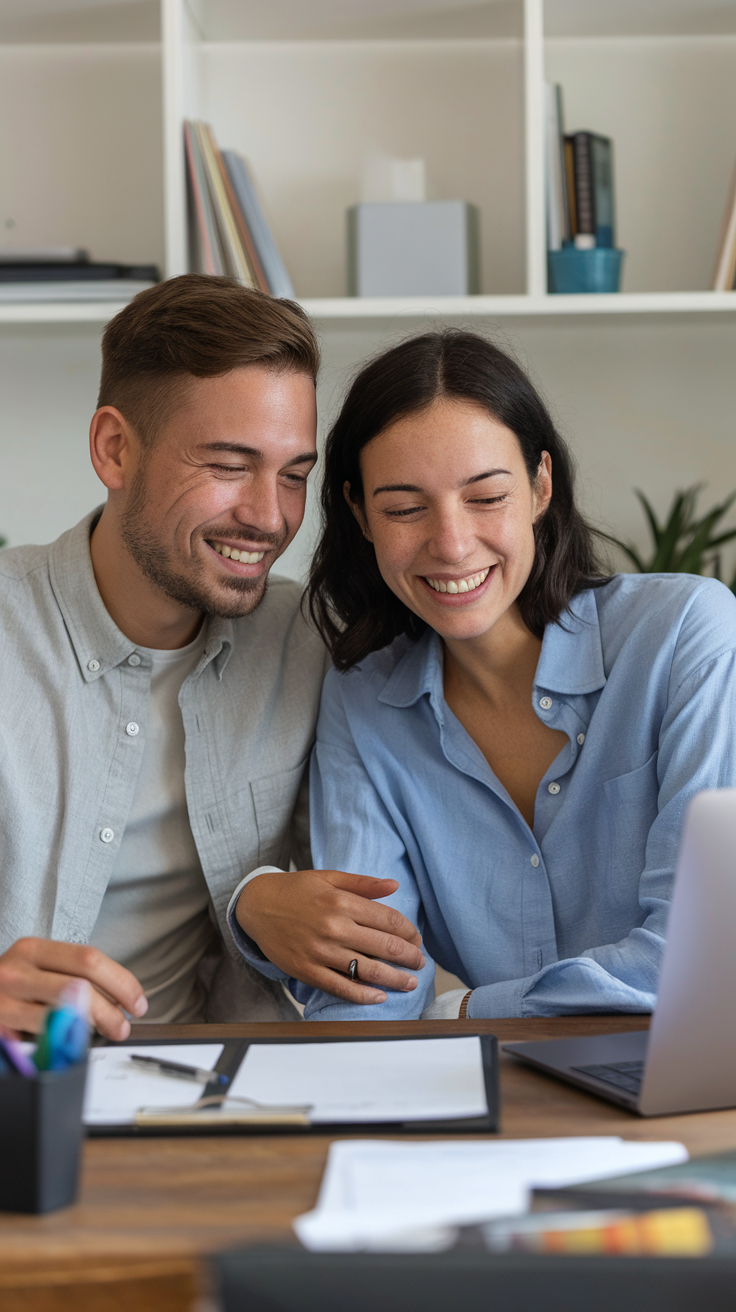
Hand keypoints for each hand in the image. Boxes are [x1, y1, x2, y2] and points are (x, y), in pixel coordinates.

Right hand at [0, 937, 147, 1040]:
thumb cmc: (6, 987)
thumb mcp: (33, 969)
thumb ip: (67, 974)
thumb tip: (118, 995)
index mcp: (32, 949)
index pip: (88, 959)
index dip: (121, 981)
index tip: (136, 1000)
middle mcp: (16, 971)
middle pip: (80, 985)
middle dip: (112, 1008)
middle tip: (124, 1023)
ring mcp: (4, 1002)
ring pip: (62, 1014)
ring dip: (94, 1028)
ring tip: (106, 1033)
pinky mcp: (0, 1031)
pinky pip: (38, 1041)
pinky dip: (63, 1045)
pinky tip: (73, 1046)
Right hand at [237, 870, 425, 1004]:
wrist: (256, 906)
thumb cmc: (296, 890)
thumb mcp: (329, 878)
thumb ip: (363, 883)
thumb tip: (395, 886)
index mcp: (342, 901)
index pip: (389, 919)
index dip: (409, 932)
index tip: (417, 939)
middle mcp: (334, 927)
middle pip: (385, 946)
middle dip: (409, 957)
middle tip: (420, 962)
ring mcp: (320, 952)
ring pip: (368, 970)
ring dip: (395, 979)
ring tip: (409, 983)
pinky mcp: (307, 971)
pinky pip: (341, 988)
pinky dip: (363, 995)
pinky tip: (379, 997)